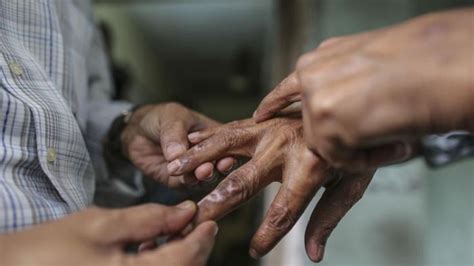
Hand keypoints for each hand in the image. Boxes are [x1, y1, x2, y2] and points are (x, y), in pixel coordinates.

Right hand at [0, 202, 217, 265]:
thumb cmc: (48, 249)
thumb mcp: (100, 225)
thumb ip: (148, 219)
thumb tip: (186, 211)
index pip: (184, 260)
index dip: (201, 239)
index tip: (208, 219)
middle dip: (194, 249)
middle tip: (194, 223)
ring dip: (179, 257)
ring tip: (172, 232)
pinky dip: (161, 265)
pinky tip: (151, 249)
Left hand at [121, 102, 234, 186]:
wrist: (135, 132)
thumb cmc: (159, 118)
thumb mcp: (171, 117)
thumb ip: (175, 134)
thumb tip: (178, 154)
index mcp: (214, 136)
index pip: (227, 146)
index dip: (229, 153)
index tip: (226, 158)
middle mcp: (208, 155)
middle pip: (218, 165)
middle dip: (215, 167)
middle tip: (209, 167)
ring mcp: (195, 169)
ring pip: (204, 178)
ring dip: (202, 177)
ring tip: (199, 173)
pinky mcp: (180, 181)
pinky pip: (186, 185)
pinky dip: (187, 183)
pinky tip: (185, 179)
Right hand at [167, 118, 373, 261]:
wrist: (352, 101)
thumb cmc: (355, 145)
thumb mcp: (351, 184)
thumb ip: (327, 218)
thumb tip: (313, 254)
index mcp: (310, 168)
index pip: (285, 211)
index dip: (267, 234)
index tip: (255, 250)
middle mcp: (284, 147)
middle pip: (244, 181)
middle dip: (216, 203)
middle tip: (194, 219)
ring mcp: (271, 129)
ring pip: (226, 146)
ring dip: (199, 160)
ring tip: (173, 171)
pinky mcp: (263, 119)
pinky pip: (229, 128)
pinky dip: (207, 137)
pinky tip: (188, 143)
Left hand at [254, 8, 473, 170]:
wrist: (439, 64)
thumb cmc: (417, 63)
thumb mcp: (367, 64)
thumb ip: (342, 81)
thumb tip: (336, 104)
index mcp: (320, 59)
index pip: (287, 86)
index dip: (274, 103)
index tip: (260, 116)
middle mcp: (311, 75)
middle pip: (310, 124)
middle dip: (335, 136)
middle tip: (369, 134)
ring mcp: (315, 99)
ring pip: (324, 143)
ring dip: (355, 148)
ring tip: (391, 134)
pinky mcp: (325, 124)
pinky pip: (339, 157)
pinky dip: (366, 158)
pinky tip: (391, 143)